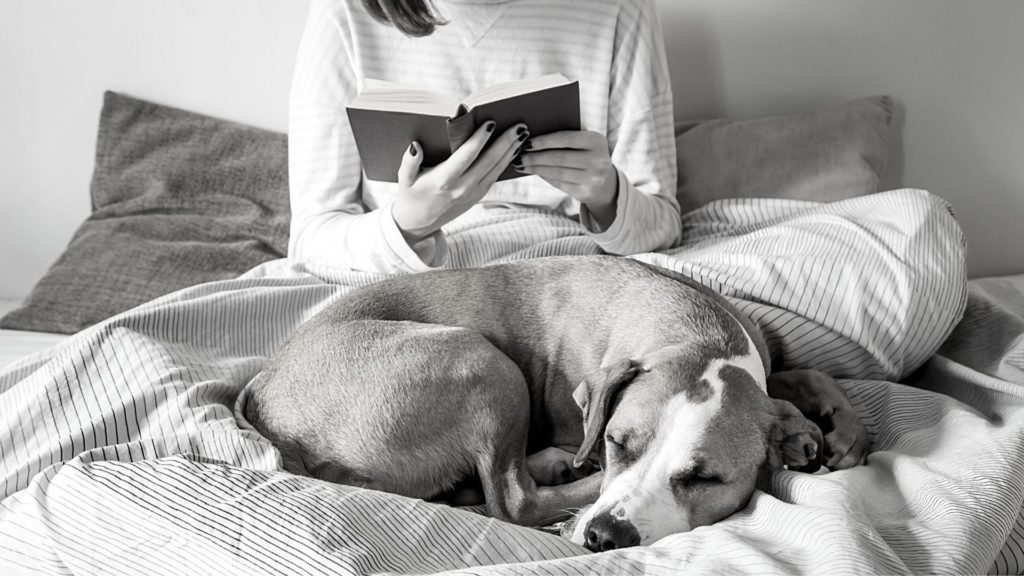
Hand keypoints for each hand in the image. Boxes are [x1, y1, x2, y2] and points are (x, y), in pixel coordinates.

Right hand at [393, 121, 528, 243]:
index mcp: (443, 181)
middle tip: (519, 125)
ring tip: (522, 134)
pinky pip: (494, 177)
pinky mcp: (477, 197)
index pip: (466, 156)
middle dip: (505, 142)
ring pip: (496, 170)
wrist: (418, 224)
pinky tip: (513, 150)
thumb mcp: (404, 179)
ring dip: (510, 151)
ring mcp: (472, 194)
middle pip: (488, 161)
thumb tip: (415, 145)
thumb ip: (408, 161)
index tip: (490, 123)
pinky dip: (505, 162)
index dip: (480, 139)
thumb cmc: (410, 195)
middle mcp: (461, 188)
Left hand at [512, 129, 618, 228]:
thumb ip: (567, 137)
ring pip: (557, 173)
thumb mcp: (585, 142)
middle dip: (536, 157)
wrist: (606, 180)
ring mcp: (593, 179)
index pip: (565, 138)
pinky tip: (534, 172)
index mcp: (597, 141)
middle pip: (559, 158)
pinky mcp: (585, 192)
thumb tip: (533, 138)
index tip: (527, 142)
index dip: (544, 141)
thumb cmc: (587, 154)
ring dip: (536, 169)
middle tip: (519, 156)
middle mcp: (598, 160)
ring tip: (522, 164)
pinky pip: (559, 183)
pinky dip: (544, 177)